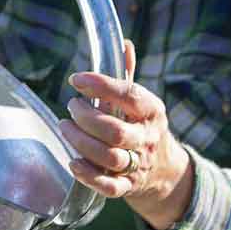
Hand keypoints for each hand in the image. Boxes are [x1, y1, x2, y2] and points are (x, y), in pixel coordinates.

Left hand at [60, 41, 195, 229]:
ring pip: (109, 157)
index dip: (102, 86)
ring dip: (81, 142)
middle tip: (72, 107)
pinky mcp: (129, 185)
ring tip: (66, 127)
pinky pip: (110, 186)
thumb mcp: (141, 101)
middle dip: (86, 118)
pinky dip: (89, 176)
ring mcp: (139, 164)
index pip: (130, 96)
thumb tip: (123, 43)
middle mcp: (147, 139)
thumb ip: (127, 74)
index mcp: (152, 112)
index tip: (77, 80)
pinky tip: (73, 162)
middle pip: (115, 131)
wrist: (164, 170)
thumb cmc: (142, 126)